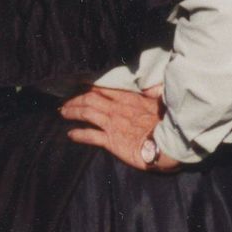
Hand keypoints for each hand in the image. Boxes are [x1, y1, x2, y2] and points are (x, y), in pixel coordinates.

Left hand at [58, 85, 174, 170]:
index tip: (81, 87)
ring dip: (73, 112)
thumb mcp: (162, 103)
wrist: (168, 144)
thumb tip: (153, 87)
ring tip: (63, 112)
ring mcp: (112, 124)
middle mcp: (117, 109)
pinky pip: (90, 136)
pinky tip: (71, 134)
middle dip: (76, 99)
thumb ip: (154, 94)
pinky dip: (79, 134)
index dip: (91, 88)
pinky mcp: (111, 141)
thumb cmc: (168, 124)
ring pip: (86, 113)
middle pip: (90, 99)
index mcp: (129, 99)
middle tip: (66, 101)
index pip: (105, 89)